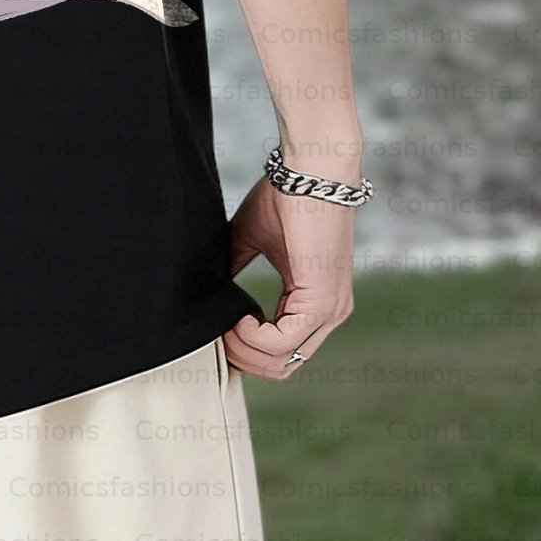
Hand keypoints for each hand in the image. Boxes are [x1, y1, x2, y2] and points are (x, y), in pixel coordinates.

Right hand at [221, 175, 353, 380]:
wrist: (309, 173)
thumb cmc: (284, 198)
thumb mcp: (252, 241)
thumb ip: (235, 269)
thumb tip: (211, 292)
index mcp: (315, 302)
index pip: (283, 352)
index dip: (246, 350)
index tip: (218, 330)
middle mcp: (329, 314)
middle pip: (282, 367)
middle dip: (242, 357)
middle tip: (218, 331)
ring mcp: (329, 311)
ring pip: (282, 362)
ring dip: (244, 348)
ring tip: (226, 323)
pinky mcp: (321, 302)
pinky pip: (283, 342)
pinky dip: (253, 337)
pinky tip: (238, 315)